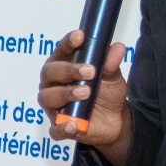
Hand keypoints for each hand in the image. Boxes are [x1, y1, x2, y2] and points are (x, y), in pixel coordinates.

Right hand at [38, 32, 130, 165]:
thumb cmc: (106, 93)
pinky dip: (62, 128)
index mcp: (64, 66)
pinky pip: (55, 129)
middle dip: (68, 70)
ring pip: (47, 97)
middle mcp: (53, 84)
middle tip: (90, 71)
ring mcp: (54, 106)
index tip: (80, 36)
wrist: (115, 121)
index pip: (61, 51)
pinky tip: (73, 124)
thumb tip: (118, 48)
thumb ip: (111, 64)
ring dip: (65, 93)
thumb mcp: (112, 77)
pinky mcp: (60, 127)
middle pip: (49, 72)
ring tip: (85, 92)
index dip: (67, 43)